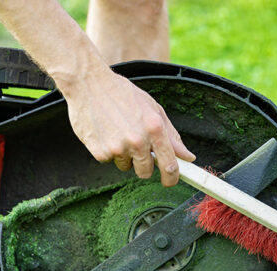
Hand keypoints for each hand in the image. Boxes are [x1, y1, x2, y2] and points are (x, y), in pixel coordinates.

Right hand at [63, 71, 195, 186]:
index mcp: (155, 129)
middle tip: (136, 146)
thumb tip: (187, 156)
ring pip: (125, 166)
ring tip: (117, 131)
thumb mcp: (153, 109)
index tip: (170, 181)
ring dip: (123, 155)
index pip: (169, 165)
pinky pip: (108, 160)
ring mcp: (118, 148)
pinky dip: (107, 150)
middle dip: (143, 164)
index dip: (171, 178)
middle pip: (145, 172)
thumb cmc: (123, 94)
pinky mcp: (100, 152)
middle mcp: (137, 141)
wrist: (88, 84)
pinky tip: (104, 132)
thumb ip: (171, 135)